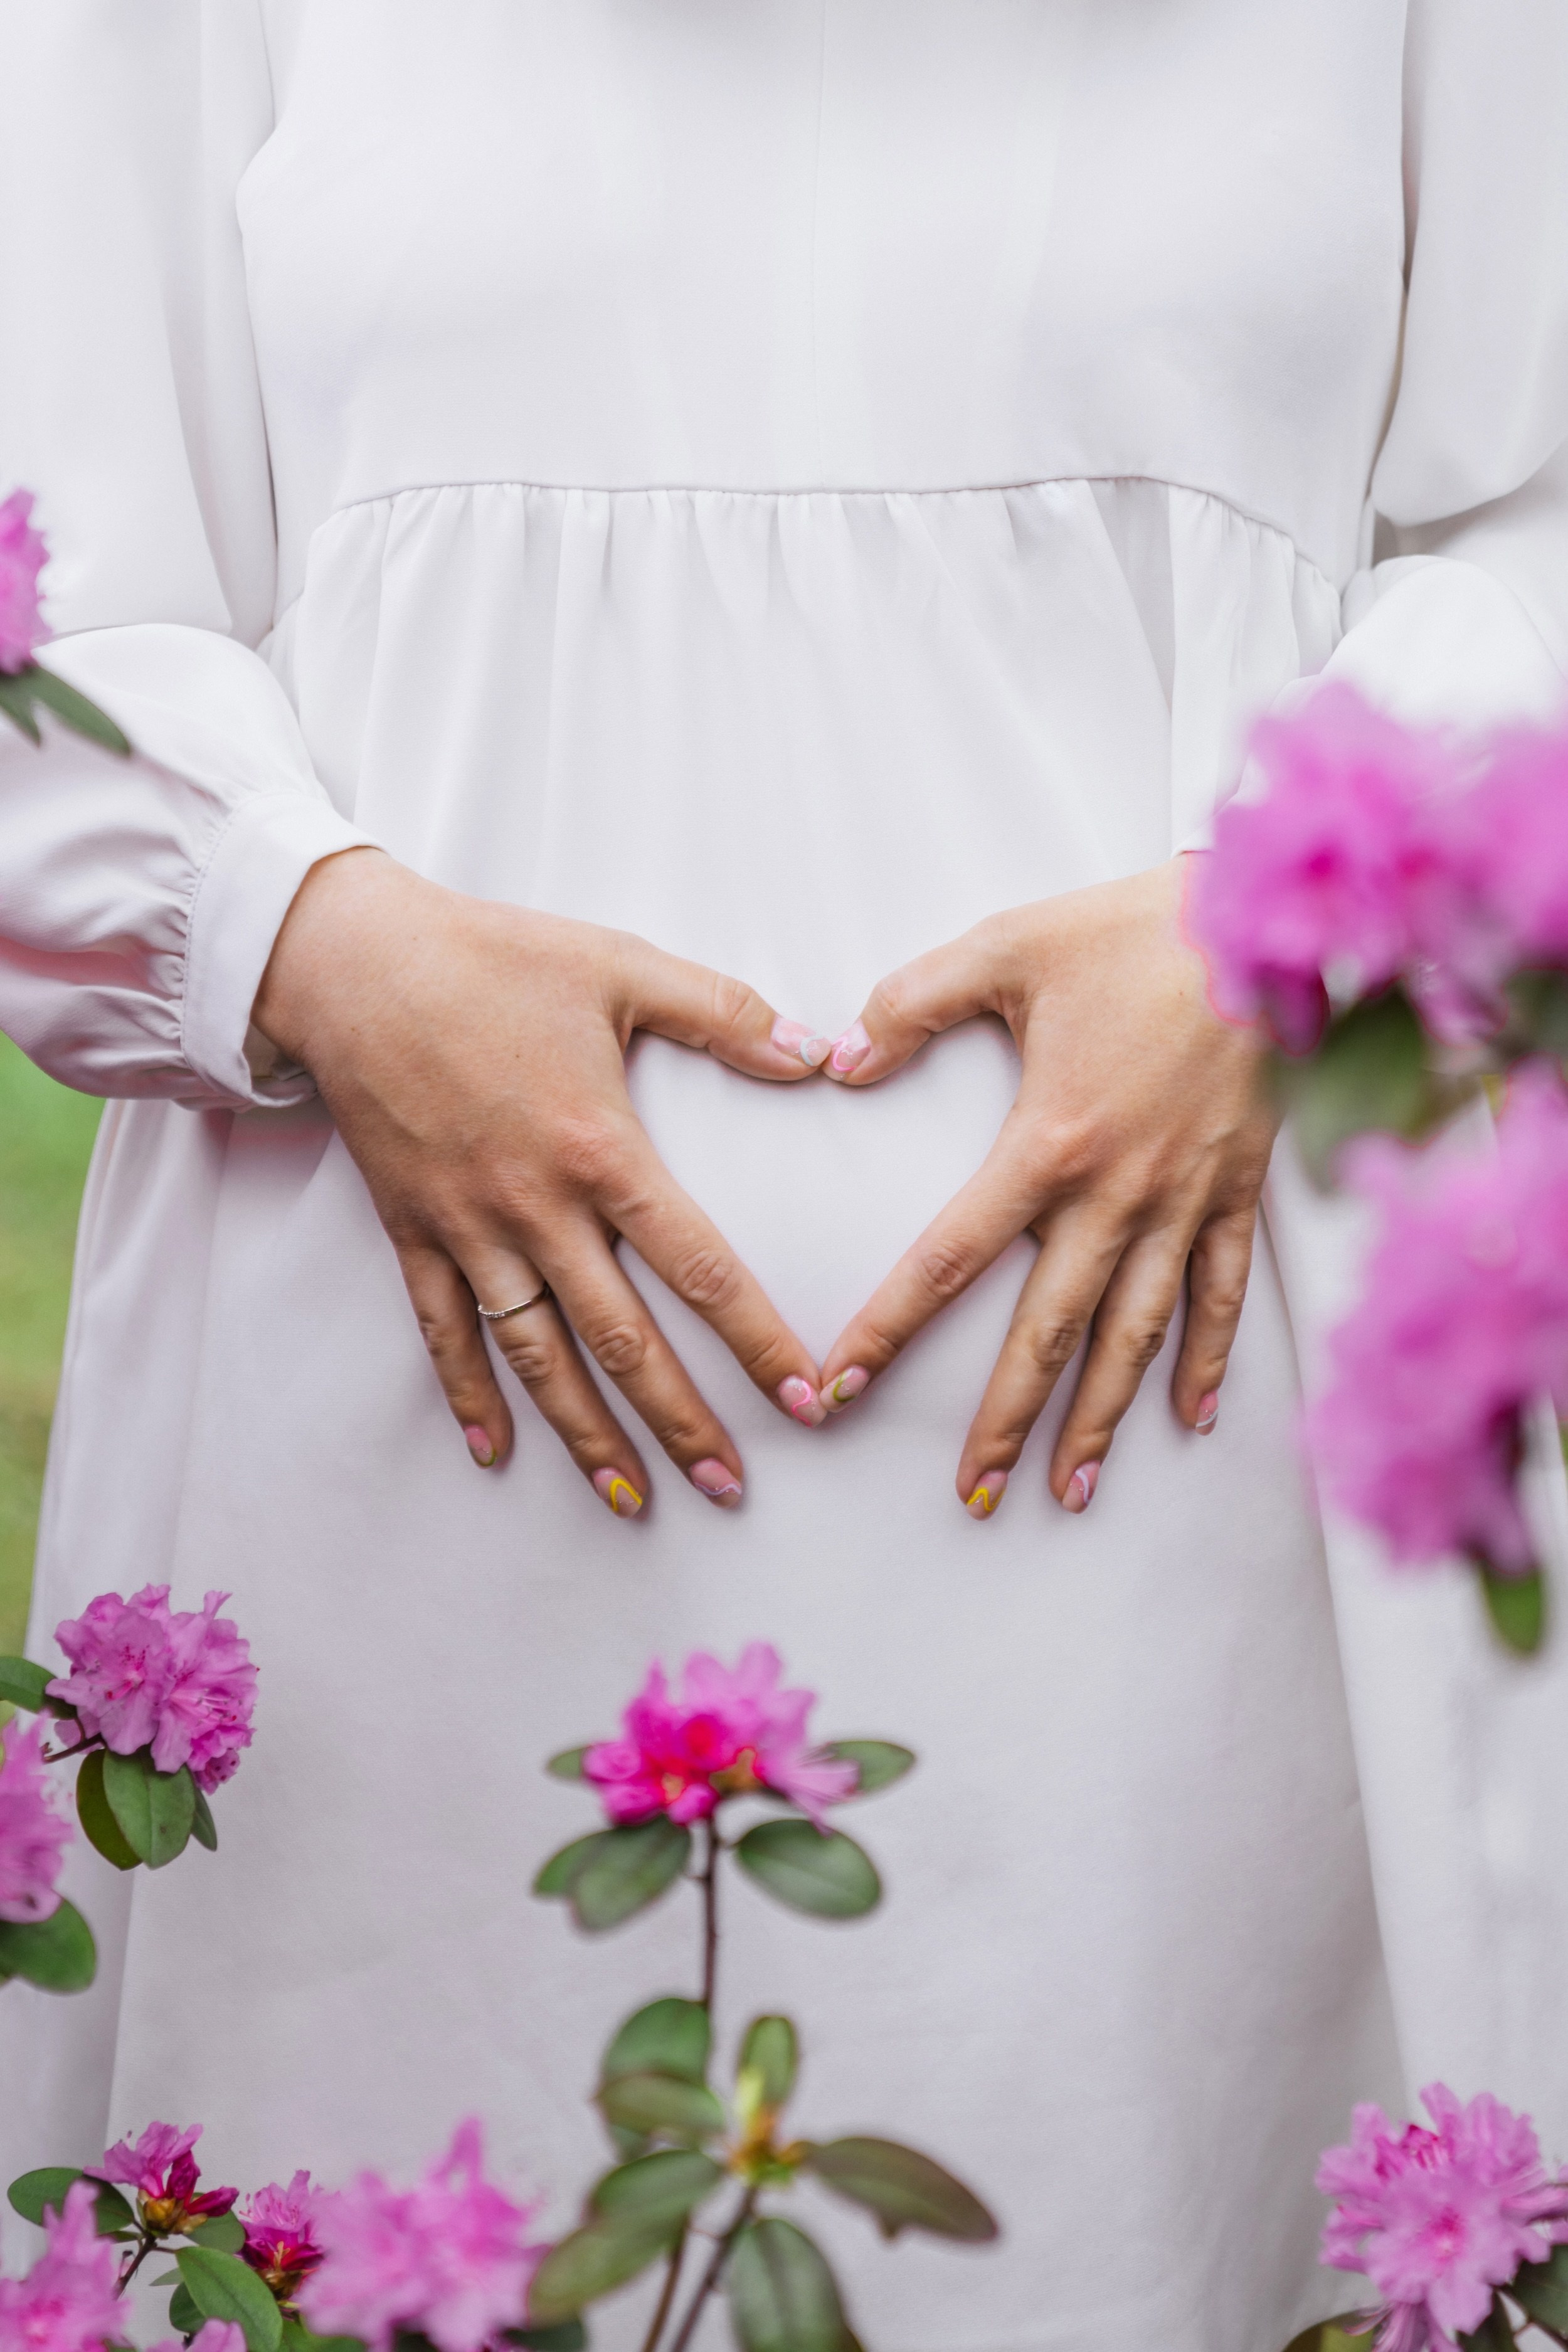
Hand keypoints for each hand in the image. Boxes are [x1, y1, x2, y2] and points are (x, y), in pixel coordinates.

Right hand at [254, 849, 835, 1514]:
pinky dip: (467, 1397)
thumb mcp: (622, 967)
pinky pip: (443, 1332)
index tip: (806, 1399)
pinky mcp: (413, 1231)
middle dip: (681, 1421)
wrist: (353, 963)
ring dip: (585, 1435)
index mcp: (601, 1150)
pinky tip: (496, 1453)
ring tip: (632, 1500)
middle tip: (731, 1487)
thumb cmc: (494, 958)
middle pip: (622, 1339)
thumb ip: (727, 1015)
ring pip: (536, 1356)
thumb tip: (824, 1054)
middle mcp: (537, 1208)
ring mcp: (470, 1229)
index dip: (756, 1340)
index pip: (699, 1266)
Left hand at [814, 861, 1276, 1515]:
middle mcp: (1117, 1195)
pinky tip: (1191, 1418)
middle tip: (972, 1495)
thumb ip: (911, 1003)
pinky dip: (1209, 1360)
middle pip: (1047, 1332)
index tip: (840, 1390)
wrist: (1264, 925)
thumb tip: (836, 1058)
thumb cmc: (1130, 934)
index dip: (887, 1330)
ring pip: (1135, 1336)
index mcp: (1048, 1144)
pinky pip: (1224, 1294)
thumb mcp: (1004, 947)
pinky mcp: (1238, 1190)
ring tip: (1067, 1490)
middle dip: (1006, 1421)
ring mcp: (1184, 1202)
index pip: (947, 1260)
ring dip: (1100, 1418)